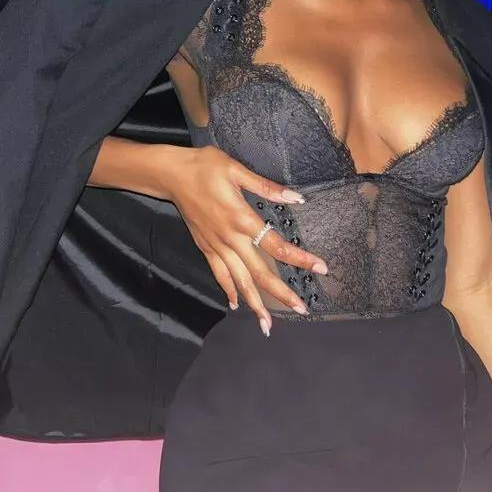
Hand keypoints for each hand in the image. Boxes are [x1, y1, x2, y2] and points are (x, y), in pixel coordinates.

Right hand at [158, 144, 327, 335]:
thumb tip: (296, 198)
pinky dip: (229, 290)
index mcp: (242, 219)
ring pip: (239, 280)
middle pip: (260, 272)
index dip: (300, 258)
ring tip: (267, 324)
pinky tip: (237, 304)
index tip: (320, 268)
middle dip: (281, 293)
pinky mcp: (205, 247)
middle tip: (301, 309)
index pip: (277, 246)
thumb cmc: (205, 167)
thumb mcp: (237, 170)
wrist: (170, 175)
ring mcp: (216, 246)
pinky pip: (219, 274)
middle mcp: (230, 239)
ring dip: (255, 303)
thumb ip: (267, 187)